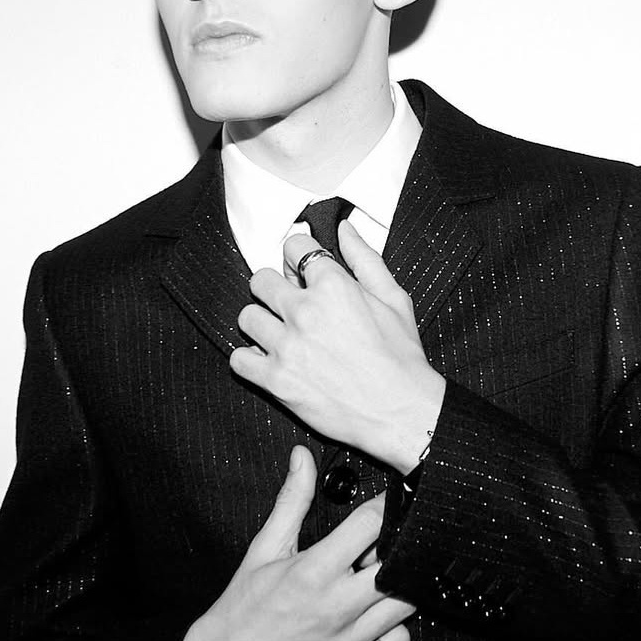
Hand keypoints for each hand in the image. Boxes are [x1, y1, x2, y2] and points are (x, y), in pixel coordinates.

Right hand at [179, 446, 414, 640]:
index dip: (385, 507)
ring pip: (405, 605)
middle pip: (398, 566)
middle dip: (397, 549)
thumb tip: (302, 458)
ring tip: (381, 579)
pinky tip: (376, 616)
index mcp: (313, 572)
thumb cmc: (241, 609)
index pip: (371, 525)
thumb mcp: (264, 549)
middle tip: (385, 545)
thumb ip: (291, 501)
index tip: (390, 501)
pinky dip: (395, 627)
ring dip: (400, 587)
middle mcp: (336, 606)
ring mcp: (348, 640)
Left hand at [230, 221, 445, 471]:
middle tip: (289, 307)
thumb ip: (365, 259)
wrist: (401, 412)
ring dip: (261, 324)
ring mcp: (287, 346)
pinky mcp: (276, 380)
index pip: (294, 247)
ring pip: (246, 317)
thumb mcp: (394, 299)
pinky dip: (250, 360)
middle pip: (260, 280)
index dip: (298, 257)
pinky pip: (239, 359)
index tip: (301, 272)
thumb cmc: (402, 358)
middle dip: (274, 289)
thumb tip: (344, 228)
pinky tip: (270, 362)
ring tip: (280, 336)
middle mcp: (305, 311)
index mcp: (334, 286)